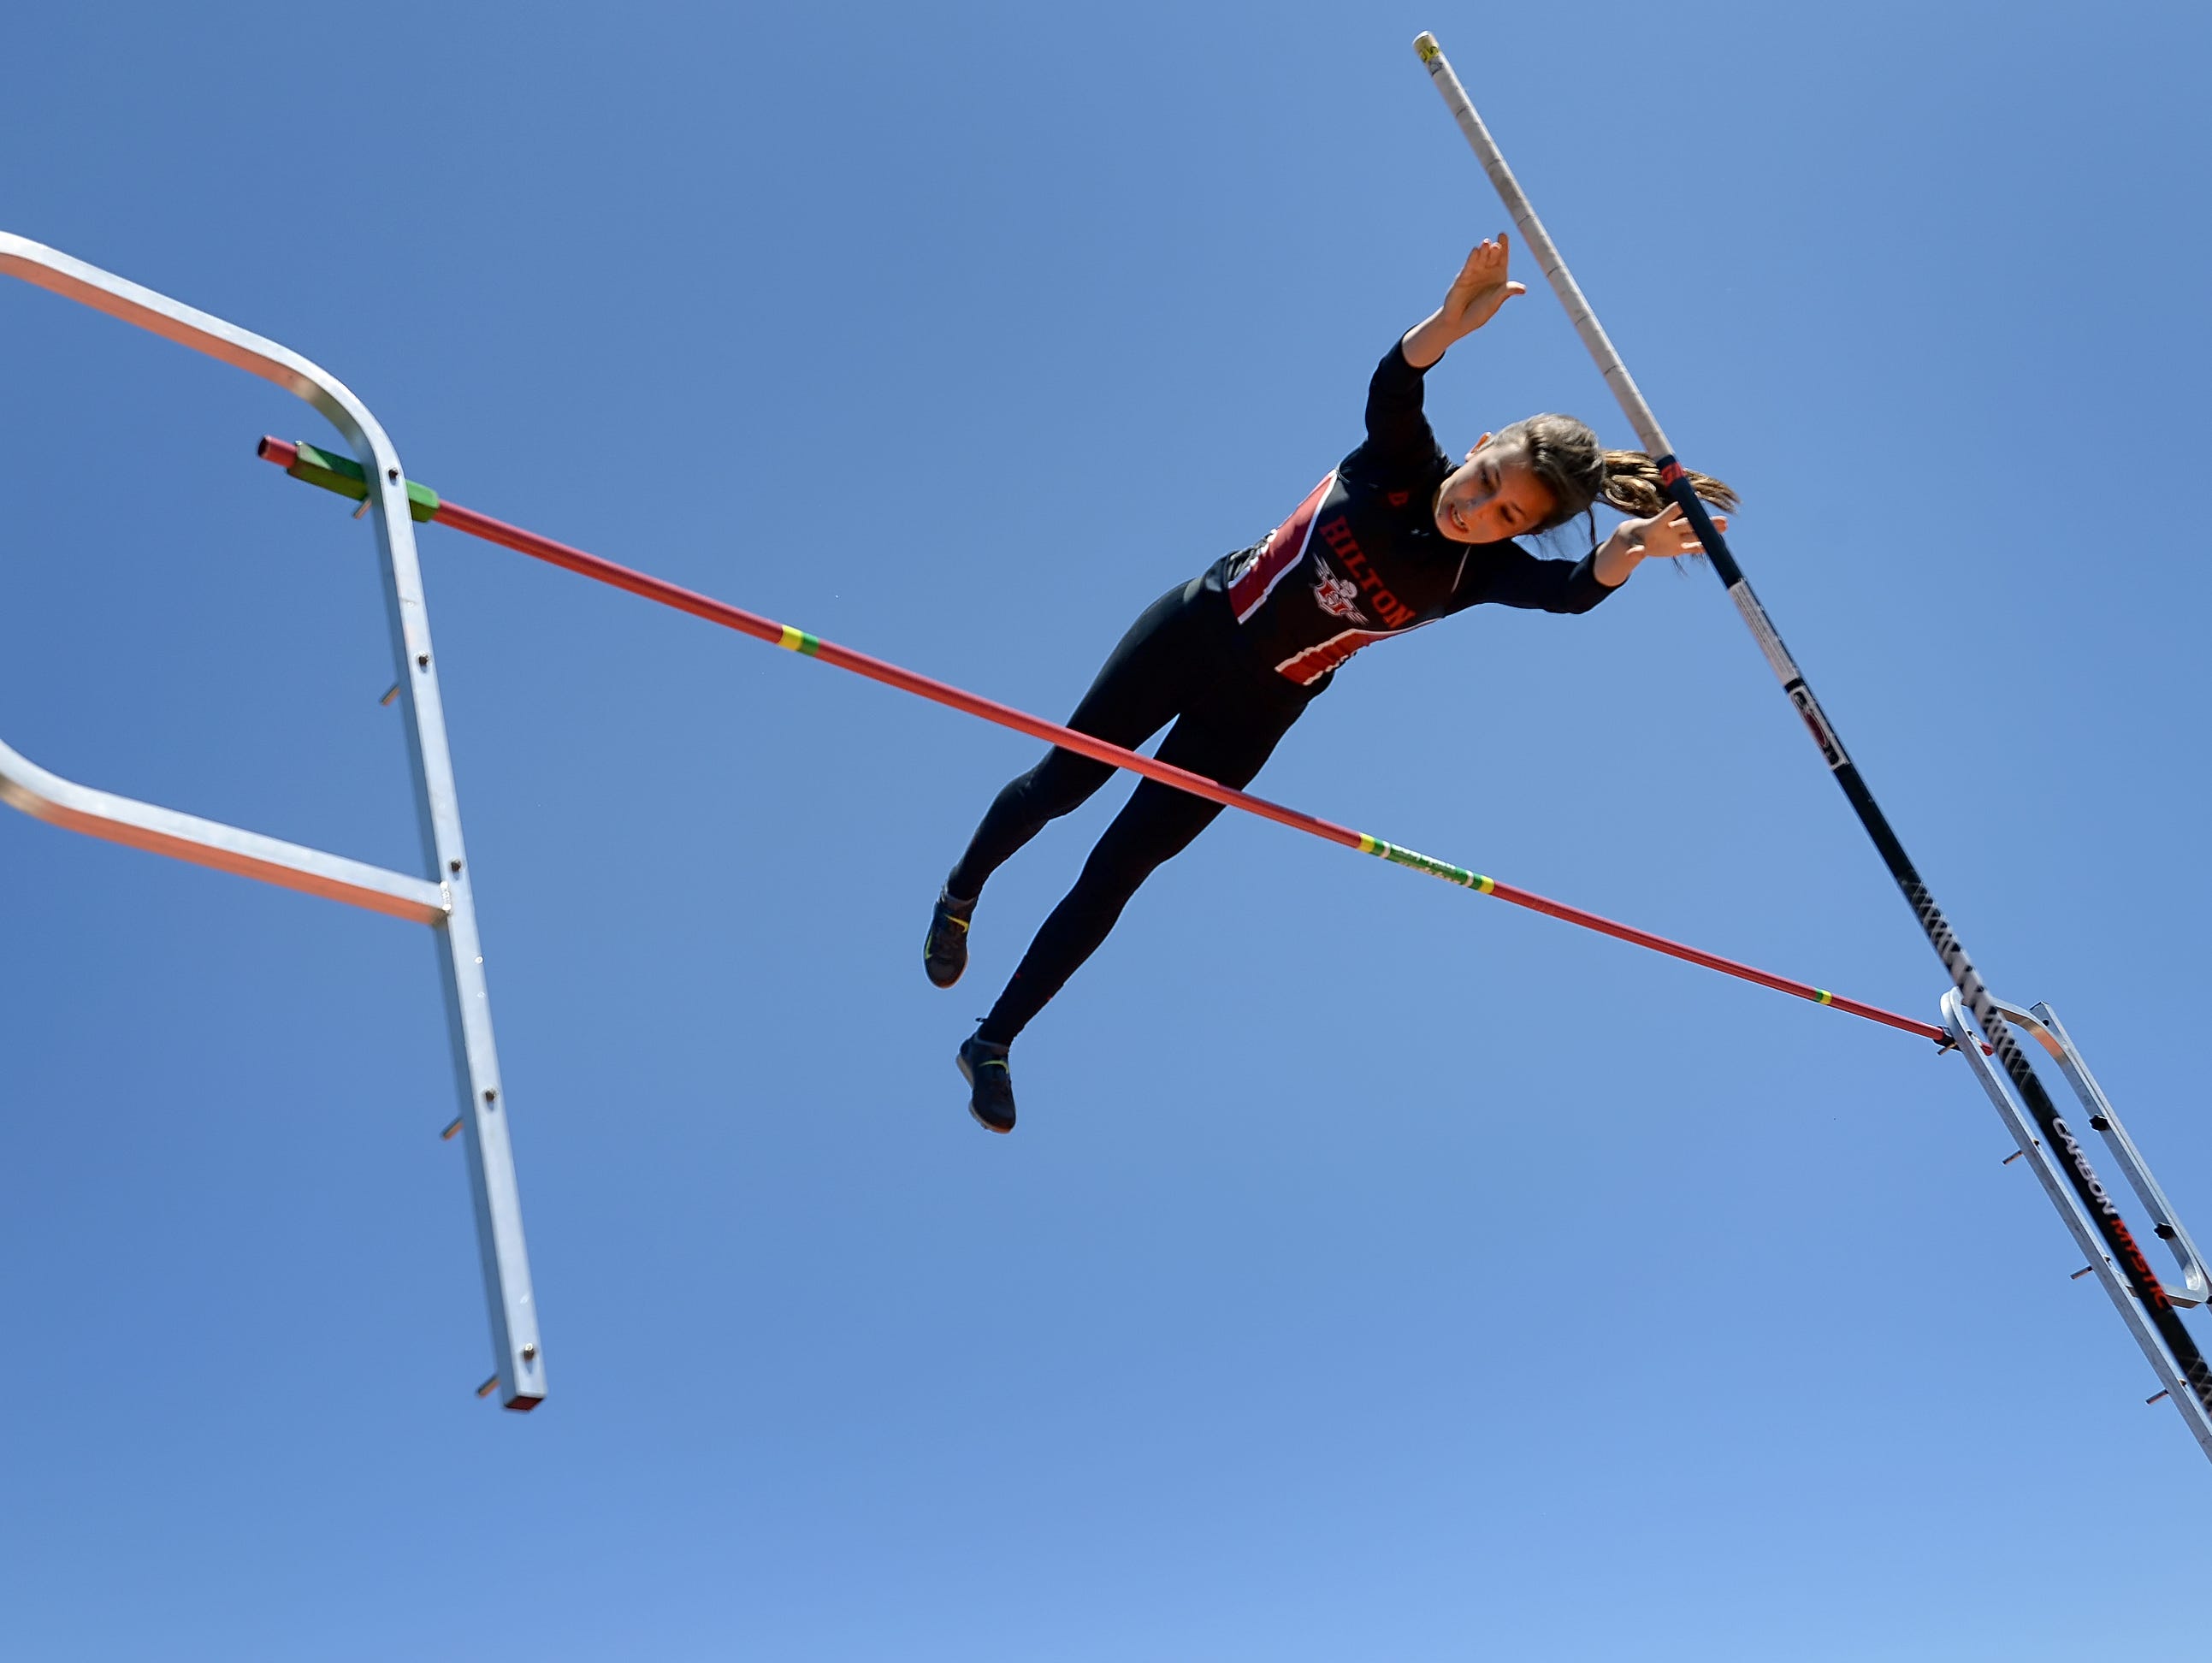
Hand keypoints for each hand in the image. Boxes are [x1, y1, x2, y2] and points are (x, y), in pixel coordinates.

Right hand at [1400, 234, 1525, 367]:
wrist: (1458, 322)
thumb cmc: (1478, 313)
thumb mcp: (1495, 303)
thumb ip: (1506, 292)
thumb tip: (1523, 289)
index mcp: (1499, 276)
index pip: (1502, 258)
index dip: (1504, 246)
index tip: (1503, 235)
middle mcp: (1487, 272)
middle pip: (1492, 256)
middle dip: (1494, 250)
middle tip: (1496, 245)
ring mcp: (1475, 273)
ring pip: (1481, 259)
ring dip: (1484, 251)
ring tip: (1486, 243)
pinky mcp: (1463, 277)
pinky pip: (1469, 266)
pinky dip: (1473, 258)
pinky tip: (1476, 251)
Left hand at [1619, 502, 1725, 561]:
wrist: (1634, 541)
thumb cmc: (1631, 541)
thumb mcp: (1630, 547)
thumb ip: (1634, 551)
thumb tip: (1638, 552)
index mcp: (1656, 524)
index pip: (1670, 513)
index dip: (1681, 506)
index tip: (1695, 498)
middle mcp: (1669, 529)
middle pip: (1689, 523)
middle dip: (1705, 522)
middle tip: (1723, 520)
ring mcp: (1675, 538)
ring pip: (1695, 534)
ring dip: (1709, 531)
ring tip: (1725, 526)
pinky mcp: (1677, 548)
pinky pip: (1692, 547)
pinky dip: (1703, 546)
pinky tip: (1717, 546)